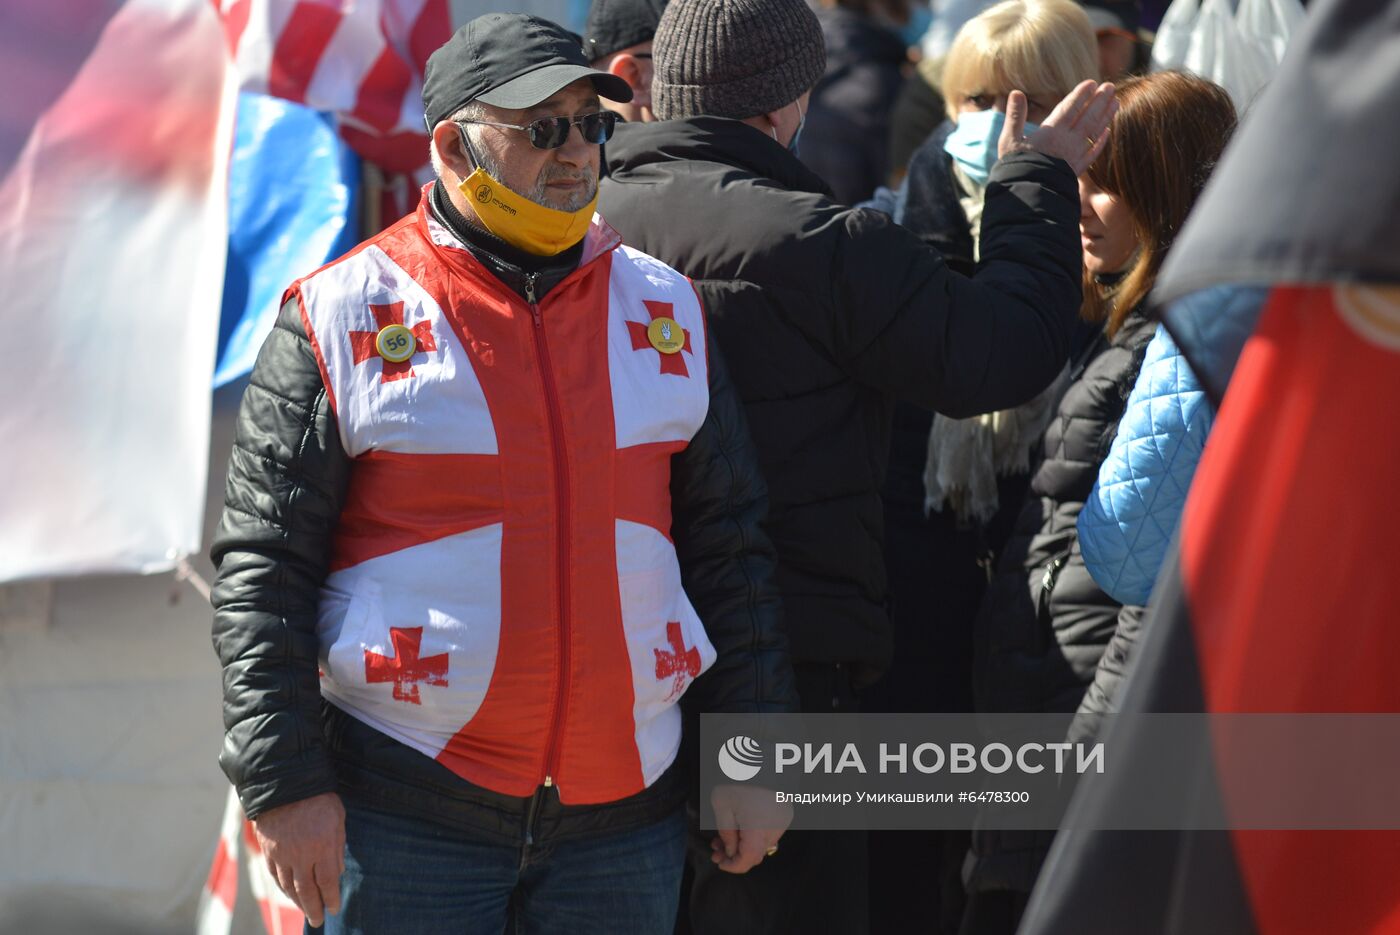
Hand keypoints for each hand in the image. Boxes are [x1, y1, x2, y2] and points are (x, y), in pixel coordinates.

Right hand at [250, 792, 345, 926]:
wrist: (285, 783)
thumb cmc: (318, 797)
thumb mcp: (338, 818)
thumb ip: (338, 847)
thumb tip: (337, 873)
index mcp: (321, 846)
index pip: (327, 882)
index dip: (331, 898)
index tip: (335, 907)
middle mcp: (300, 855)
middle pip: (306, 890)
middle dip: (313, 908)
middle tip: (318, 920)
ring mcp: (282, 854)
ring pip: (289, 886)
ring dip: (297, 902)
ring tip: (305, 910)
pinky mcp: (269, 850)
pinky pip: (276, 876)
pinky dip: (283, 888)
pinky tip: (289, 894)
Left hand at [709, 784, 793, 873]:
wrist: (760, 753)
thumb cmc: (738, 778)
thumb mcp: (722, 805)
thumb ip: (726, 832)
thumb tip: (730, 850)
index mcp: (759, 830)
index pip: (747, 860)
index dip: (732, 865)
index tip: (718, 861)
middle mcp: (775, 829)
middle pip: (756, 853)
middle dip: (735, 854)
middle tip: (716, 849)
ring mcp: (783, 820)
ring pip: (762, 843)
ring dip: (744, 843)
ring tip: (724, 835)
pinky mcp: (785, 812)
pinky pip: (769, 831)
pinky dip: (755, 833)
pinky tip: (740, 826)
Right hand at [998, 80, 1118, 175]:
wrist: (1025, 197)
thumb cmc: (1013, 168)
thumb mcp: (1009, 141)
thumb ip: (1014, 116)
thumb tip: (1016, 92)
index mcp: (1051, 132)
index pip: (1070, 108)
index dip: (1081, 94)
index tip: (1092, 83)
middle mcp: (1067, 142)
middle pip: (1088, 117)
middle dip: (1100, 100)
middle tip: (1110, 86)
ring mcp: (1075, 156)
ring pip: (1095, 132)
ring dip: (1106, 116)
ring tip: (1116, 102)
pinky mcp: (1077, 170)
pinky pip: (1093, 153)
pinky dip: (1101, 141)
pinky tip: (1107, 132)